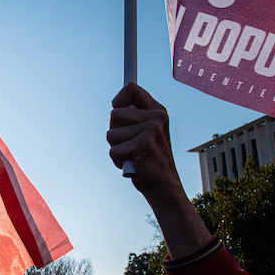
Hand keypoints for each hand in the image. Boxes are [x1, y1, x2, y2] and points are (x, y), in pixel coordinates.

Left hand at [107, 83, 181, 199]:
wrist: (163, 184)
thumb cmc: (147, 159)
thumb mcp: (144, 132)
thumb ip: (133, 118)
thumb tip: (115, 105)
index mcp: (156, 111)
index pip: (130, 89)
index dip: (118, 99)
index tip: (118, 111)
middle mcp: (156, 117)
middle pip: (114, 114)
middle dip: (115, 132)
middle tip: (130, 144)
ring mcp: (151, 129)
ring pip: (111, 134)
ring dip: (116, 148)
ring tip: (132, 155)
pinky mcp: (143, 144)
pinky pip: (114, 150)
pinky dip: (118, 160)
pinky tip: (132, 163)